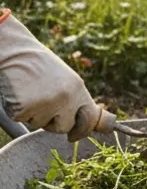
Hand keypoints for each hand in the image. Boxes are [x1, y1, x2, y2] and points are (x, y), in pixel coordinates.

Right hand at [0, 10, 101, 140]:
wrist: (15, 52)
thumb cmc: (39, 66)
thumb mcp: (66, 80)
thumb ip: (76, 100)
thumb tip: (88, 125)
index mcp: (78, 90)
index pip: (90, 119)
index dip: (84, 129)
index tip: (74, 136)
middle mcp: (65, 99)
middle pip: (63, 127)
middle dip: (53, 121)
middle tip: (42, 102)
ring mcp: (45, 104)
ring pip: (40, 124)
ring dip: (34, 113)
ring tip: (29, 91)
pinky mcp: (24, 108)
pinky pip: (22, 119)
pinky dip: (17, 109)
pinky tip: (18, 92)